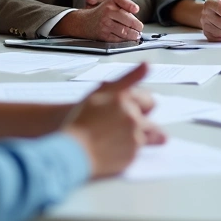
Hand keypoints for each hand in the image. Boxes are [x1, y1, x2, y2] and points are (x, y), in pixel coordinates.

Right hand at [57, 0, 142, 40]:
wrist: (84, 22)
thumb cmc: (103, 12)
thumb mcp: (112, 2)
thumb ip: (124, 1)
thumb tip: (135, 8)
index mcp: (111, 2)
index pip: (123, 1)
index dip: (131, 6)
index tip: (136, 10)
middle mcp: (107, 12)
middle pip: (128, 20)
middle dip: (137, 26)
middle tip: (140, 28)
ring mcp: (105, 24)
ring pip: (125, 31)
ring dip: (134, 35)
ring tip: (137, 35)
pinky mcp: (104, 35)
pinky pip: (118, 39)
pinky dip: (125, 40)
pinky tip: (129, 39)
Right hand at [63, 63, 166, 177]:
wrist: (71, 150)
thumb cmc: (80, 120)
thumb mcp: (101, 91)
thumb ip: (128, 78)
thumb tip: (147, 65)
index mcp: (125, 98)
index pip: (148, 100)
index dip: (141, 106)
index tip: (133, 109)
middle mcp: (133, 117)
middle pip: (150, 120)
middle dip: (141, 121)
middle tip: (119, 126)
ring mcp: (134, 137)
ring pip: (149, 137)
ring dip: (139, 137)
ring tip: (117, 139)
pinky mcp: (132, 155)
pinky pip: (138, 151)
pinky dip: (129, 150)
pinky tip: (112, 149)